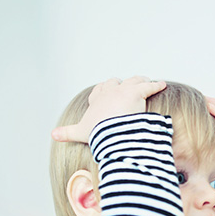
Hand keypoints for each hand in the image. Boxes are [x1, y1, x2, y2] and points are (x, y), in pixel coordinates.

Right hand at [51, 76, 166, 142]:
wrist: (110, 130)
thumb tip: (52, 135)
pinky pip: (149, 86)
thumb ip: (67, 132)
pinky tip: (161, 84)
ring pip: (133, 80)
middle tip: (128, 88)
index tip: (106, 92)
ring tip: (146, 83)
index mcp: (98, 100)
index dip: (104, 91)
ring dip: (140, 81)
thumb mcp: (80, 132)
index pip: (100, 91)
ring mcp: (124, 90)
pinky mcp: (138, 92)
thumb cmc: (96, 130)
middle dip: (121, 85)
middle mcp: (110, 92)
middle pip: (115, 82)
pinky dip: (156, 84)